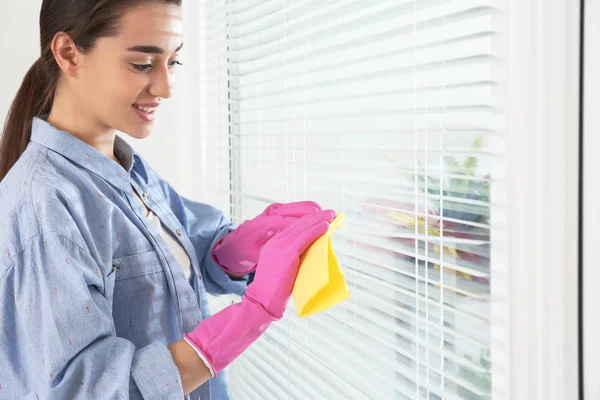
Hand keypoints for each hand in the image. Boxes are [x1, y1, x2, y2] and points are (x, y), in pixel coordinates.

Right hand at [184, 210, 335, 376]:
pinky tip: (326, 226)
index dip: (308, 221)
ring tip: (331, 214)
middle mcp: (275, 242)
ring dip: (319, 219)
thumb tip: (314, 250)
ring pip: (303, 228)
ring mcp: (280, 246)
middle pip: (298, 224)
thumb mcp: (285, 267)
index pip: (293, 227)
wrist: (262, 300)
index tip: (321, 217)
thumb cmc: (275, 290)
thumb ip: (295, 257)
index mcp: (273, 244)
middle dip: (315, 216)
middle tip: (330, 212)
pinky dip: (316, 230)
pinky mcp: (287, 253)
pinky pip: (305, 237)